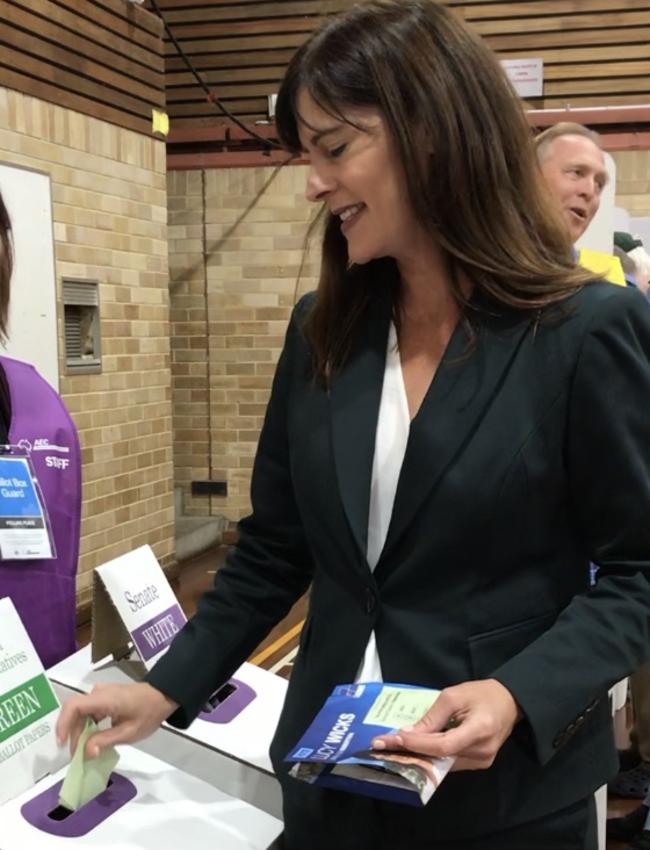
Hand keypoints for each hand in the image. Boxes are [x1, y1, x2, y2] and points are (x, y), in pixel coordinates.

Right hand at [56, 682, 177, 758]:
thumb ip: (105, 741)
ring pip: (81, 713)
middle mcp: (99, 692)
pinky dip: (87, 726)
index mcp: (105, 698)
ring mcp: (102, 694)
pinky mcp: (105, 698)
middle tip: (77, 756)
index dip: (64, 723)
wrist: (163, 696)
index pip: (74, 705)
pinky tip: (91, 741)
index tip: (62, 743)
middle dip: (74, 735)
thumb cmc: (149, 713)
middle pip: (76, 712)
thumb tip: (86, 752)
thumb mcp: (129, 732)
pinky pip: (89, 712)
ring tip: (83, 752)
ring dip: (80, 732)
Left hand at [371, 679, 521, 770]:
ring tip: (393, 748)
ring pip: (443, 763)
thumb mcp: (455, 695)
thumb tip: (410, 732)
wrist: (509, 702)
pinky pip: (451, 762)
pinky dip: (432, 756)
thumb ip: (433, 716)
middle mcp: (482, 751)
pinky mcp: (480, 763)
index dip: (418, 743)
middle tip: (383, 745)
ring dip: (419, 755)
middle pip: (440, 757)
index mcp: (480, 730)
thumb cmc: (482, 694)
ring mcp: (482, 761)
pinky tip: (415, 750)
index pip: (443, 744)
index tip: (395, 738)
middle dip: (410, 751)